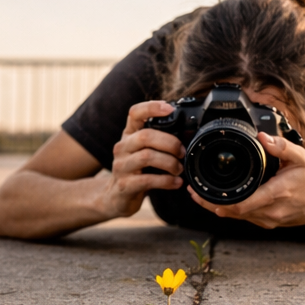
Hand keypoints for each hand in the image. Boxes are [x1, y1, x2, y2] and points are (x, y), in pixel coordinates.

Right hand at [103, 100, 185, 217]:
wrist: (116, 197)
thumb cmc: (136, 171)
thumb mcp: (143, 151)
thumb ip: (158, 140)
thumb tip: (188, 133)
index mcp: (129, 134)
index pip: (135, 113)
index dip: (151, 107)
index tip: (170, 109)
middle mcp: (122, 147)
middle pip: (145, 136)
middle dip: (169, 143)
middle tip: (182, 153)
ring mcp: (121, 166)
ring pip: (146, 157)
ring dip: (169, 163)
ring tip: (179, 169)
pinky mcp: (124, 185)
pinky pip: (147, 180)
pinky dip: (166, 181)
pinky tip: (176, 183)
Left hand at [188, 132, 304, 227]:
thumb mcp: (300, 157)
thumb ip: (281, 146)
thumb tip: (263, 136)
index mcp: (276, 194)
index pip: (240, 204)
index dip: (216, 201)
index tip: (200, 191)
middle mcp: (271, 211)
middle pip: (232, 213)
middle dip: (209, 203)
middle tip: (192, 191)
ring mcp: (269, 220)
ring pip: (236, 217)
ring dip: (217, 207)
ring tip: (200, 195)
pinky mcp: (269, 222)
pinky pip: (244, 217)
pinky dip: (230, 210)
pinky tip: (219, 202)